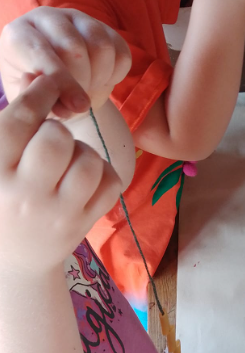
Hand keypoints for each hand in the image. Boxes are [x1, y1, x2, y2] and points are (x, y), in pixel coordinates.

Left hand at [0, 7, 130, 117]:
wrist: (64, 95)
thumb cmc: (42, 99)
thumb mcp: (33, 105)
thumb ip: (38, 100)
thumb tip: (58, 99)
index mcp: (19, 36)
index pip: (40, 52)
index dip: (60, 82)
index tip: (79, 107)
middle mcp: (46, 19)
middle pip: (73, 48)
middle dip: (82, 82)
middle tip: (79, 102)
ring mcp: (76, 20)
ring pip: (101, 47)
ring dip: (100, 78)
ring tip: (89, 90)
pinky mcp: (105, 29)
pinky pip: (120, 52)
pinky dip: (115, 75)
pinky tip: (101, 81)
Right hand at [0, 75, 121, 274]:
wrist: (14, 260)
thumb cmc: (2, 196)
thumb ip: (10, 125)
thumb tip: (35, 77)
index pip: (20, 119)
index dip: (39, 92)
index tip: (49, 83)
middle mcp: (26, 195)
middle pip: (57, 138)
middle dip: (58, 130)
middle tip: (52, 141)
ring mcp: (58, 214)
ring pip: (88, 161)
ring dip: (84, 153)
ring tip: (70, 162)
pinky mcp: (83, 226)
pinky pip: (110, 185)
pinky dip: (105, 174)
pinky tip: (88, 178)